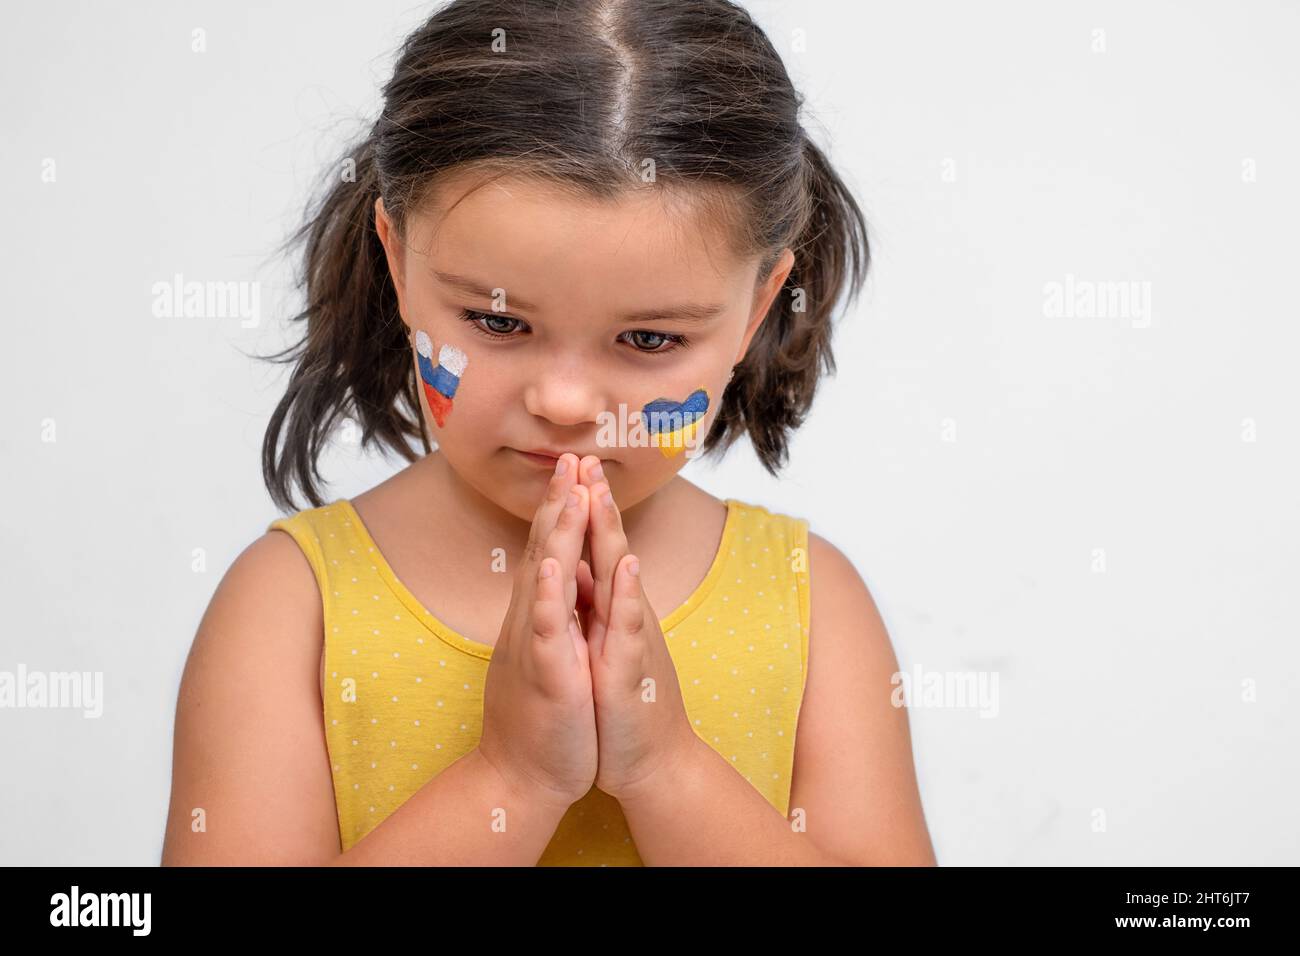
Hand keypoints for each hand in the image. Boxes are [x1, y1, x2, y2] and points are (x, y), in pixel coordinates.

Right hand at [477, 453, 597, 811]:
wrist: (522, 777)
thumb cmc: (544, 718)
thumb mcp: (552, 655)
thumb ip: (555, 616)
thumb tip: (562, 583)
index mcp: (542, 616)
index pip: (552, 551)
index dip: (563, 509)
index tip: (575, 468)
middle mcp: (533, 621)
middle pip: (545, 550)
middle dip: (559, 502)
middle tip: (571, 455)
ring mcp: (535, 645)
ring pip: (545, 579)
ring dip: (556, 533)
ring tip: (568, 490)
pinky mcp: (544, 674)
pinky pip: (546, 630)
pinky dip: (550, 597)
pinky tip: (556, 567)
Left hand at [572, 455, 699, 804]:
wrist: (650, 763)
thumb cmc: (622, 706)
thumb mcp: (602, 649)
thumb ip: (595, 609)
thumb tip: (581, 574)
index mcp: (609, 612)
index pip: (594, 550)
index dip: (583, 509)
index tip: (570, 466)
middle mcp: (623, 618)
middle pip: (610, 549)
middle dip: (597, 502)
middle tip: (585, 456)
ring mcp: (631, 641)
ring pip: (621, 578)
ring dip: (611, 533)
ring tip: (600, 492)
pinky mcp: (632, 672)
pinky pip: (628, 629)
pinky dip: (625, 595)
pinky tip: (625, 566)